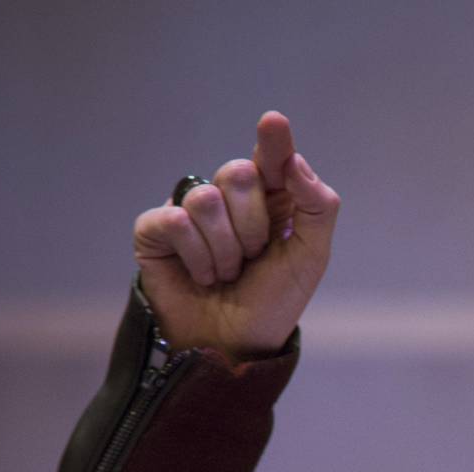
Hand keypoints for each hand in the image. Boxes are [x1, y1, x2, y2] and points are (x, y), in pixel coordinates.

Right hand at [132, 111, 338, 360]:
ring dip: (225, 250)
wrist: (236, 345)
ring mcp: (189, 211)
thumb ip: (317, 206)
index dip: (273, 141)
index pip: (271, 157)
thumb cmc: (273, 300)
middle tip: (253, 258)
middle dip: (253, 226)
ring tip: (227, 274)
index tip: (274, 123)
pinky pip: (175, 221)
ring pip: (206, 199)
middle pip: (239, 174)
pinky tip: (201, 277)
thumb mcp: (311, 256)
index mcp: (270, 199)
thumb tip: (297, 161)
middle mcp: (228, 198)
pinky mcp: (156, 230)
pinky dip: (197, 257)